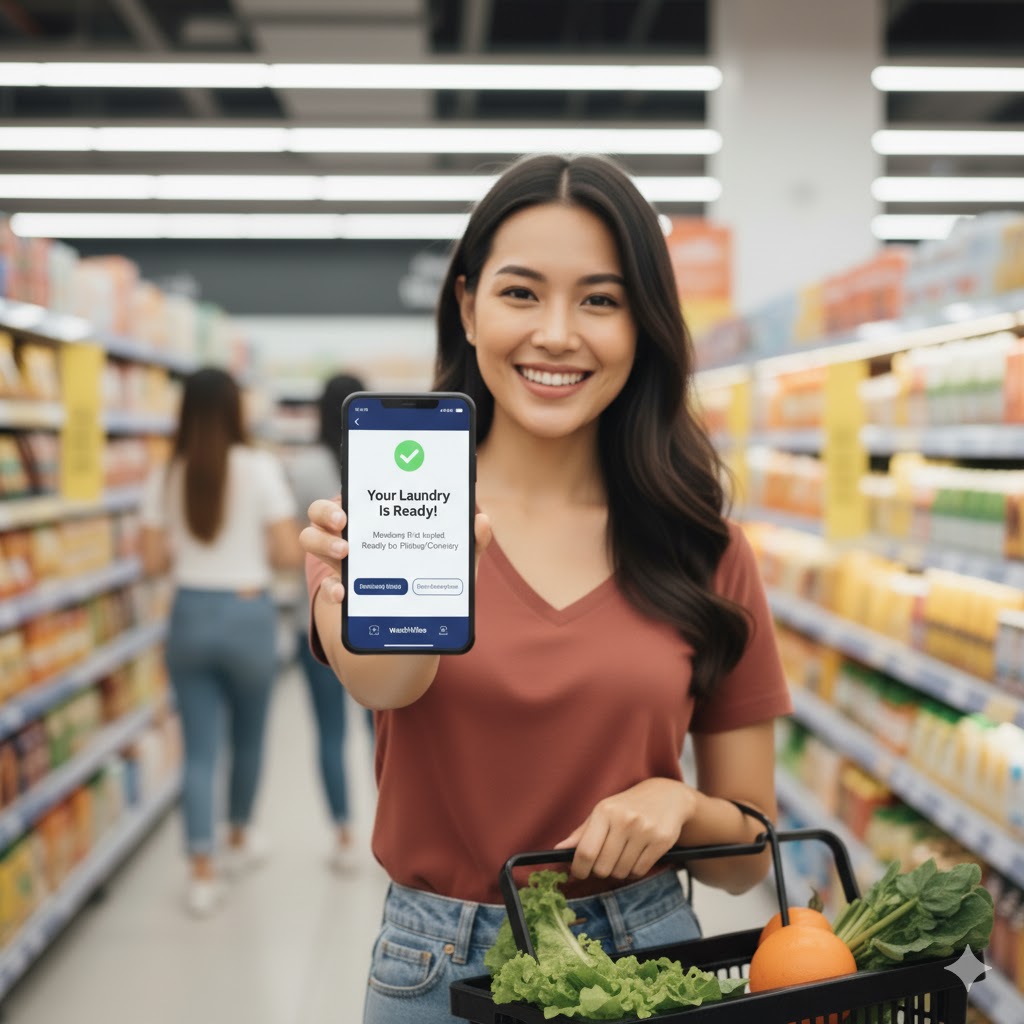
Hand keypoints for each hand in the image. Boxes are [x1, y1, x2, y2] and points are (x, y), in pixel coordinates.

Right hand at [299, 498, 492, 605]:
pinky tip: (344, 595)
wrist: (417, 627)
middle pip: (320, 512)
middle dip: (325, 513)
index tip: (350, 497)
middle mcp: (352, 535)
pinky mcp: (340, 592)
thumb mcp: (457, 562)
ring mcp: (341, 563)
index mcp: (378, 518)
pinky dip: (331, 590)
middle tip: (345, 525)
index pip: (352, 493)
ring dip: (323, 544)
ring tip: (346, 554)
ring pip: (312, 540)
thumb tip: (482, 521)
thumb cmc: (435, 578)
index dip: (345, 489)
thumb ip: (471, 543)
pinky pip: (324, 587)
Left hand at [554, 778, 697, 880]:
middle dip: (600, 871)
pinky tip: (637, 856)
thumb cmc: (627, 806)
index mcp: (604, 811)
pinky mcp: (661, 841)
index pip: (585, 852)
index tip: (579, 873)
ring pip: (621, 872)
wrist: (666, 796)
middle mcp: (624, 820)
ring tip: (623, 855)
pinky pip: (640, 871)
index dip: (579, 869)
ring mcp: (644, 831)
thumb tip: (558, 851)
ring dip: (619, 871)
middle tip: (605, 862)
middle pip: (603, 868)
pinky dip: (635, 870)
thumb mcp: (603, 812)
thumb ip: (581, 834)